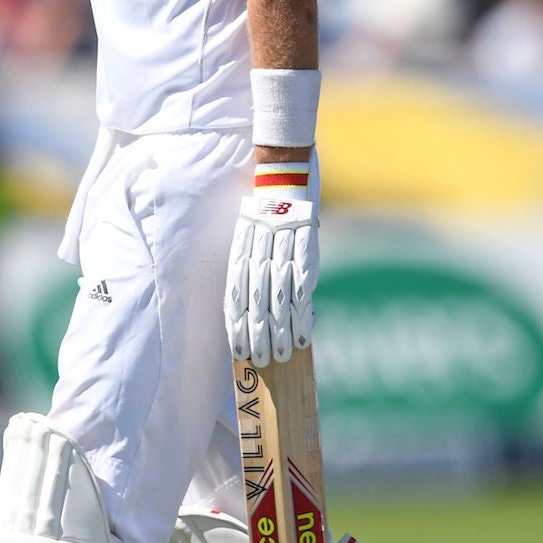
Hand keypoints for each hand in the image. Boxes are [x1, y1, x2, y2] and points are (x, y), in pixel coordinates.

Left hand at [226, 160, 317, 365]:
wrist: (281, 181)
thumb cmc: (260, 216)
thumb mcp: (243, 240)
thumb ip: (243, 272)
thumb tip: (239, 310)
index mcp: (240, 254)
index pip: (237, 297)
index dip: (238, 327)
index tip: (238, 351)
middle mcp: (259, 255)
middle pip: (257, 303)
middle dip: (259, 335)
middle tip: (260, 361)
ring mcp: (283, 253)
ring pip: (280, 299)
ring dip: (282, 330)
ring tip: (283, 353)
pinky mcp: (305, 250)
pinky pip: (303, 287)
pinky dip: (303, 313)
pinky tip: (304, 333)